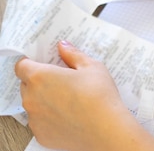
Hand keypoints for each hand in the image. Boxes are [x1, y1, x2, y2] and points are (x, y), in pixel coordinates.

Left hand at [15, 41, 153, 150]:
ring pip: (33, 104)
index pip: (22, 66)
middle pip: (26, 85)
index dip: (31, 63)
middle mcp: (32, 98)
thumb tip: (63, 46)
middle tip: (61, 81)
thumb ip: (73, 55)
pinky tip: (69, 115)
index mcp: (40, 77)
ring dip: (44, 100)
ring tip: (68, 100)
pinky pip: (40, 122)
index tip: (43, 64)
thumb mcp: (91, 67)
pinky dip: (50, 118)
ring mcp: (34, 118)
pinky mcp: (41, 134)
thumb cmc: (99, 96)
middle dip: (40, 81)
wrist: (105, 128)